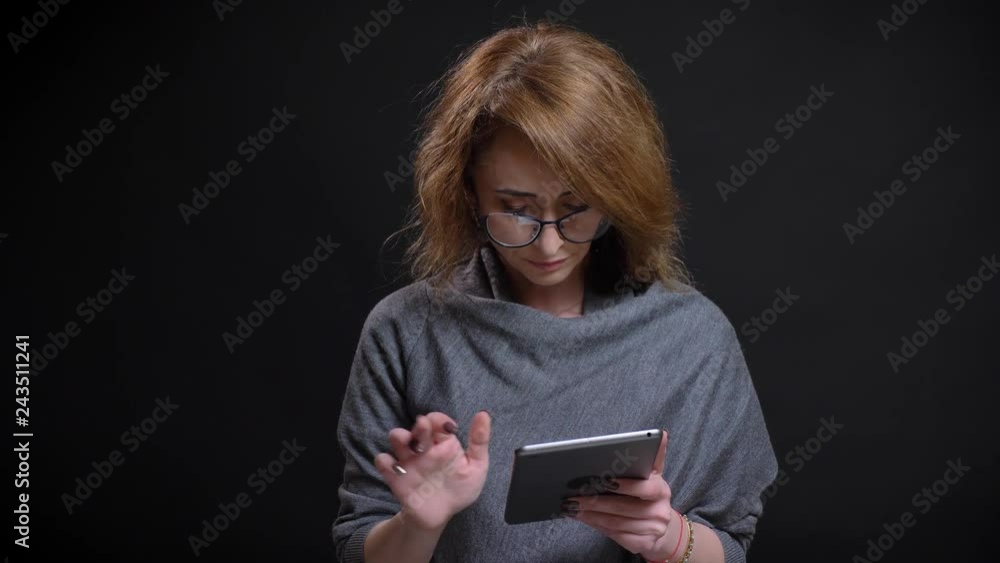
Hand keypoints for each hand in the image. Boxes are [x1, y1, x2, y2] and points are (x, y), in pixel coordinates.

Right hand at [374, 410, 491, 531]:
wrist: (442, 515)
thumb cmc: (460, 488)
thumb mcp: (476, 466)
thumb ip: (479, 442)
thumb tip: (483, 414)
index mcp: (443, 443)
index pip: (438, 422)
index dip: (439, 419)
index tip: (448, 426)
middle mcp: (424, 448)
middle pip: (417, 427)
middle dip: (421, 424)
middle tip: (424, 427)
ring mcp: (409, 461)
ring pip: (396, 439)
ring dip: (399, 436)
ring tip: (408, 442)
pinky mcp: (397, 477)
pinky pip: (383, 463)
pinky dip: (384, 461)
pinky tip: (394, 466)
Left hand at [564, 429, 679, 559]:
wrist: (662, 529)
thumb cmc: (649, 496)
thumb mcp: (653, 476)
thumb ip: (653, 456)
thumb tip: (661, 433)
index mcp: (661, 490)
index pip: (644, 488)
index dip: (625, 485)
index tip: (605, 480)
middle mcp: (659, 511)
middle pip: (623, 507)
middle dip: (595, 502)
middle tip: (574, 496)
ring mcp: (652, 530)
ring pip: (615, 522)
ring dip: (591, 514)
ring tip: (572, 506)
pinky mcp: (643, 544)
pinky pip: (615, 535)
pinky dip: (597, 526)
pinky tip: (583, 518)